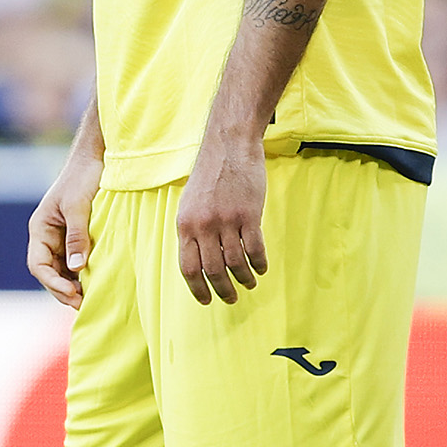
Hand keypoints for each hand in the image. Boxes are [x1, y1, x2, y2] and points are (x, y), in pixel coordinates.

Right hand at [26, 134, 103, 309]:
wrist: (96, 157)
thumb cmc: (83, 177)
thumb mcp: (79, 207)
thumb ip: (77, 237)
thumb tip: (77, 268)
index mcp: (40, 228)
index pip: (38, 264)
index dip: (52, 283)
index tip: (71, 293)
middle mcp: (47, 236)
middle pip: (49, 272)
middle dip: (63, 290)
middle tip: (83, 303)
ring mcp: (61, 238)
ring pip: (62, 270)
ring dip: (73, 285)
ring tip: (91, 298)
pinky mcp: (77, 237)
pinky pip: (76, 262)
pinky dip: (83, 275)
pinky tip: (96, 282)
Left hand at [174, 128, 268, 305]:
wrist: (229, 146)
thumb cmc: (209, 175)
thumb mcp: (190, 203)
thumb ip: (192, 231)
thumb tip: (198, 262)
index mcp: (185, 225)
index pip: (188, 268)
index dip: (197, 289)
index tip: (206, 300)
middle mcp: (204, 226)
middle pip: (213, 271)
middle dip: (223, 290)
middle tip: (231, 299)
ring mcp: (227, 221)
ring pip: (235, 264)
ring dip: (243, 279)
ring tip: (249, 284)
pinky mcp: (249, 214)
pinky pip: (255, 249)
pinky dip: (259, 264)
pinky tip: (261, 268)